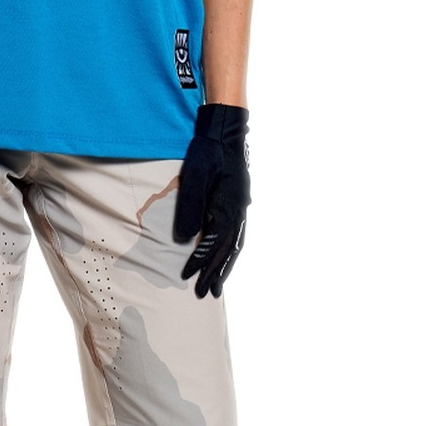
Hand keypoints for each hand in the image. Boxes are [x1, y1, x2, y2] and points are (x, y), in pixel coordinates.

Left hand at [172, 103, 250, 298]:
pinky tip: (223, 257)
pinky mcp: (237, 202)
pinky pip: (234, 234)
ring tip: (217, 285)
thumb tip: (185, 240)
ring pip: (234, 245)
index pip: (213, 244)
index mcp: (229, 208)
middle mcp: (238, 212)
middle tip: (205, 294)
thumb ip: (190, 209)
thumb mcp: (195, 177)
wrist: (224, 130)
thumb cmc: (207, 151)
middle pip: (228, 250)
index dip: (200, 262)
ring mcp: (240, 208)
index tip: (187, 279)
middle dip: (216, 273)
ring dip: (225, 266)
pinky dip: (229, 251)